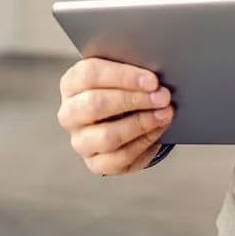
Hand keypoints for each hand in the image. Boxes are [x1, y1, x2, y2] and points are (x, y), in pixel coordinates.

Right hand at [58, 58, 173, 175]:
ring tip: (164, 114)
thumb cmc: (122, 89)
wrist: (121, 116)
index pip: (90, 75)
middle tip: (162, 97)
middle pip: (95, 105)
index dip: (123, 77)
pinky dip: (143, 144)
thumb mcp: (123, 74)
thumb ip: (132, 71)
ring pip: (107, 136)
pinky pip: (119, 159)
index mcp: (72, 83)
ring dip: (142, 124)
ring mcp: (80, 141)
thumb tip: (153, 78)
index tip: (152, 80)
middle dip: (133, 100)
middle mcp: (70, 113)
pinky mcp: (95, 163)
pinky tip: (158, 131)